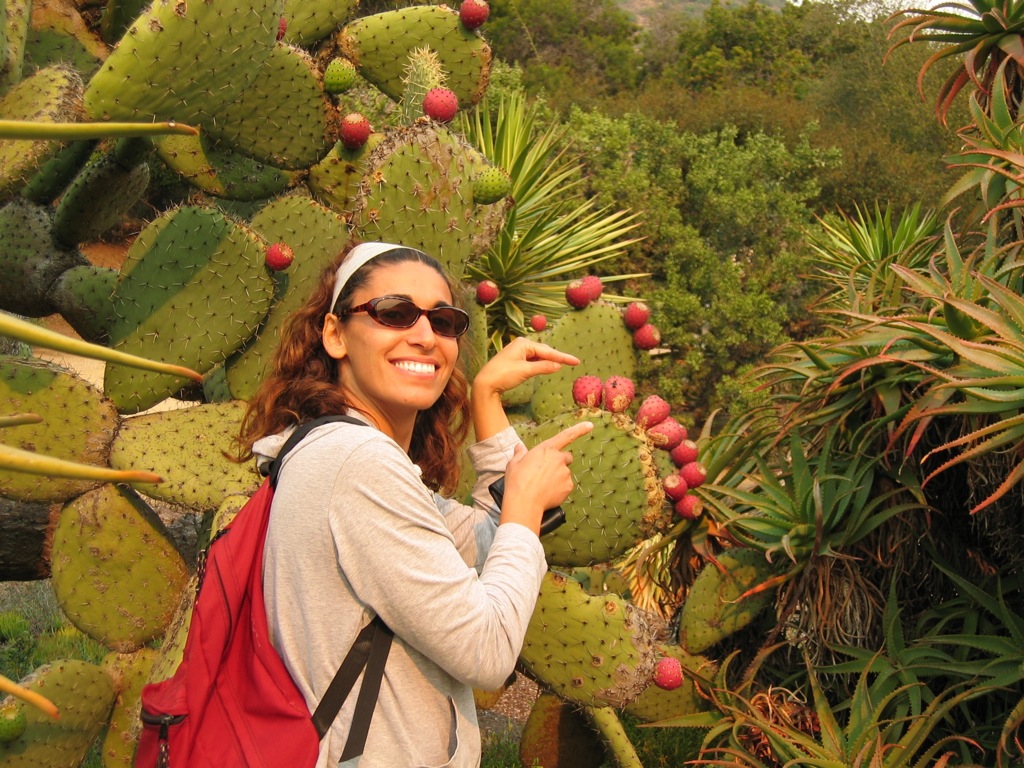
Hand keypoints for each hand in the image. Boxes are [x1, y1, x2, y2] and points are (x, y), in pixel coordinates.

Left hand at [472, 337, 579, 399]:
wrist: (485, 383)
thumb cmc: (503, 375)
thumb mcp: (526, 371)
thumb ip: (543, 367)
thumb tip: (558, 366)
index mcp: (524, 344)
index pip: (548, 351)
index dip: (563, 357)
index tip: (576, 361)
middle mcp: (521, 345)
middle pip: (544, 352)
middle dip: (556, 358)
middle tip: (572, 363)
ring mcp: (518, 352)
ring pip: (538, 357)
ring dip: (548, 362)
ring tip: (562, 365)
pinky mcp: (515, 360)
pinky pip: (532, 361)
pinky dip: (540, 365)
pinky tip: (547, 367)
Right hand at [499, 420, 593, 534]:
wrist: (524, 502)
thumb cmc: (517, 481)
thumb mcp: (514, 463)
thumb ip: (520, 453)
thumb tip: (520, 447)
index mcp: (546, 449)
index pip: (566, 436)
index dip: (579, 429)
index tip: (590, 425)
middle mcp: (559, 459)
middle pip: (566, 457)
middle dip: (559, 462)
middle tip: (546, 472)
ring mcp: (565, 473)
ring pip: (565, 473)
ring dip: (558, 477)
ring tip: (543, 485)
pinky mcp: (568, 487)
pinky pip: (566, 486)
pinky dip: (559, 489)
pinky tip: (548, 493)